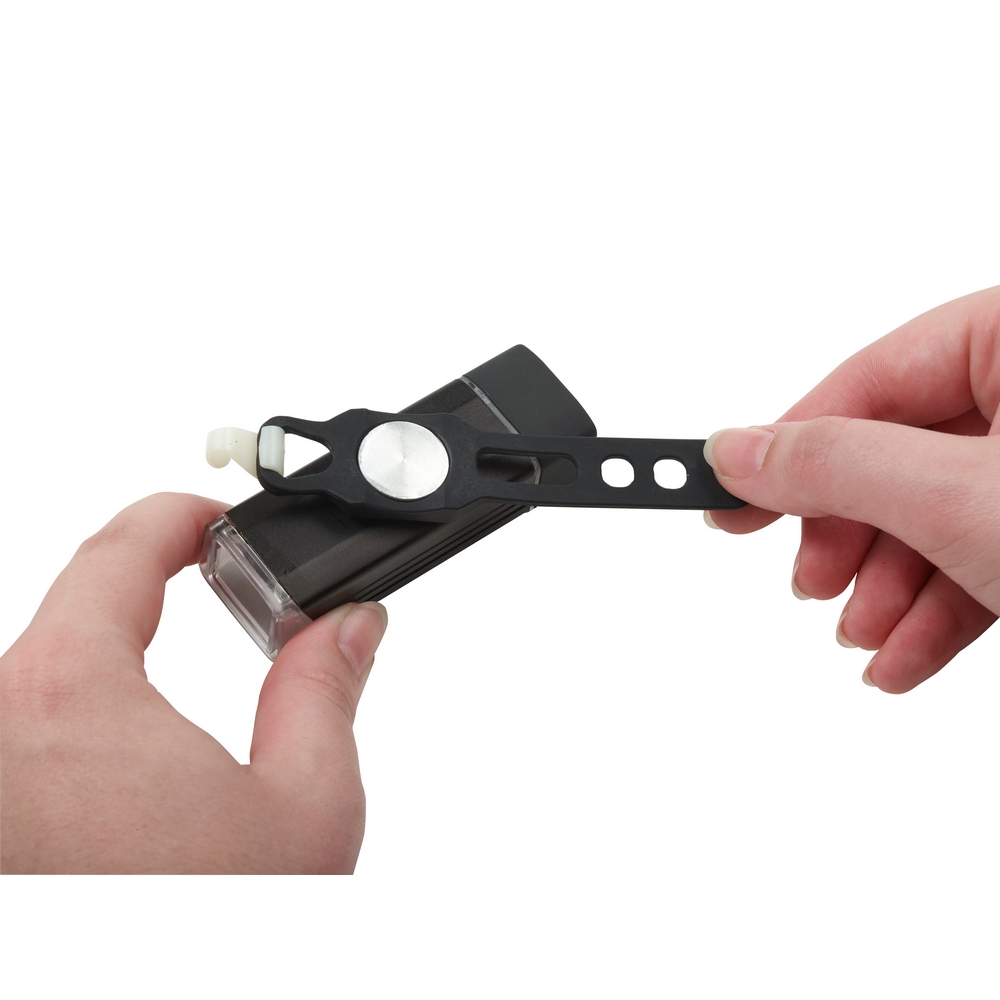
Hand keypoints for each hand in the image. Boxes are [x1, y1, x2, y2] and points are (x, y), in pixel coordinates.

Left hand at [0, 493, 386, 872]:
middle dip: (152, 598)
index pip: (114, 554)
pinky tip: (121, 777)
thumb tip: (348, 627)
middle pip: (77, 618)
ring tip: (176, 716)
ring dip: (113, 672)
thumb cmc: (198, 945)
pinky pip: (24, 735)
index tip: (214, 518)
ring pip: (46, 682)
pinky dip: (75, 730)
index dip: (176, 518)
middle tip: (229, 604)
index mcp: (70, 699)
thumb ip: (324, 696)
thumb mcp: (303, 812)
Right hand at [704, 286, 999, 693]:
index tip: (723, 499)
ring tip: (863, 640)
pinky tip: (903, 659)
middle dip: (849, 537)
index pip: (867, 379)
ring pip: (934, 513)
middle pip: (894, 454)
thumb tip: (736, 450)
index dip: (788, 449)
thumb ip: (837, 465)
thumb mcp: (963, 496)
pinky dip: (938, 612)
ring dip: (887, 590)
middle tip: (810, 583)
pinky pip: (980, 552)